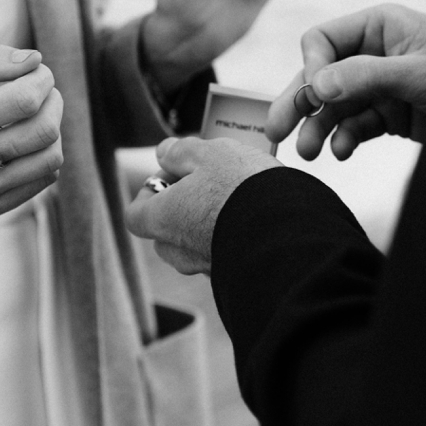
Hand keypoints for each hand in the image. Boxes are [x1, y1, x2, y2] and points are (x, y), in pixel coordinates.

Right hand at [0, 45, 64, 215]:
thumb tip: (36, 61)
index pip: (23, 101)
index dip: (42, 80)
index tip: (37, 71)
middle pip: (43, 132)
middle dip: (53, 102)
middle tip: (43, 92)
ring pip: (51, 160)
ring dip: (54, 129)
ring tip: (37, 115)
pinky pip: (45, 178)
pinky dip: (44, 154)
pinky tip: (26, 141)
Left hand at [125, 136, 282, 273]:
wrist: (289, 232)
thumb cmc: (244, 190)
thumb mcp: (209, 153)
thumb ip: (180, 151)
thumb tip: (165, 152)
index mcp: (163, 220)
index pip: (135, 214)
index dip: (150, 190)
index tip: (173, 171)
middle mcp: (180, 251)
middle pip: (164, 231)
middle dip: (180, 206)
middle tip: (206, 181)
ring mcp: (207, 267)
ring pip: (195, 243)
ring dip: (207, 221)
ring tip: (236, 195)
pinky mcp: (234, 274)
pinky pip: (223, 252)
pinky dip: (230, 236)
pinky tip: (253, 216)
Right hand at [266, 4, 425, 160]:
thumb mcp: (420, 74)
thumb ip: (367, 76)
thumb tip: (317, 84)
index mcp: (380, 26)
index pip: (323, 40)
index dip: (312, 67)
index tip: (314, 96)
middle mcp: (375, 52)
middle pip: (322, 75)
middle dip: (300, 102)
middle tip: (275, 132)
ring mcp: (381, 85)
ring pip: (335, 105)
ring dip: (319, 128)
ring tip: (308, 154)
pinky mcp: (391, 114)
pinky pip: (356, 125)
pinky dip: (345, 139)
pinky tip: (341, 153)